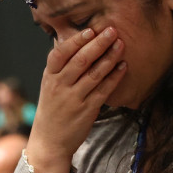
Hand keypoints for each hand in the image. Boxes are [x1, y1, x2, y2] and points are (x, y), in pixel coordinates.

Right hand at [26, 28, 125, 172]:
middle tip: (112, 30)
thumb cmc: (52, 110)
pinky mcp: (87, 110)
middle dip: (98, 44)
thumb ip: (61, 67)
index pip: (60, 54)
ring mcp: (74, 99)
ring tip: (121, 44)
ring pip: (94, 74)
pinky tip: (123, 67)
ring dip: (109, 57)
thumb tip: (74, 41)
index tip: (90, 30)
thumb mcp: (49, 85)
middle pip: (80, 60)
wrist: (49, 142)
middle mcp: (60, 86)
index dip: (76, 41)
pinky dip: (114, 77)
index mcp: (49, 77)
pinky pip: (103, 90)